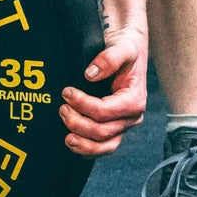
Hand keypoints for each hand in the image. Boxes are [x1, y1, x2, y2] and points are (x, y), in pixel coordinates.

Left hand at [59, 30, 146, 156]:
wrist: (130, 48)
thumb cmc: (127, 48)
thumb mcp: (122, 47)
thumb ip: (109, 59)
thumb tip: (90, 74)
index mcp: (134, 100)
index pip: (105, 111)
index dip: (83, 105)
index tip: (67, 93)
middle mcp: (131, 117)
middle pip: (102, 132)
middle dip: (78, 123)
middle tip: (61, 108)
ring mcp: (123, 124)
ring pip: (105, 146)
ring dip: (83, 144)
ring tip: (66, 137)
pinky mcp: (114, 127)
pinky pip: (103, 146)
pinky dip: (88, 149)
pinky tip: (74, 143)